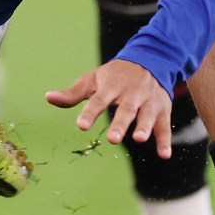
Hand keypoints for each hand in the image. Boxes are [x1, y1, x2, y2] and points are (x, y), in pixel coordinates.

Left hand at [46, 58, 173, 158]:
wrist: (151, 59)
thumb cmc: (115, 75)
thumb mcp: (93, 80)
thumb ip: (72, 94)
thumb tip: (48, 98)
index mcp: (111, 87)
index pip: (98, 100)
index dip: (90, 113)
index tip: (81, 125)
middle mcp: (131, 94)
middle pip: (125, 110)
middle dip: (120, 124)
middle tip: (113, 139)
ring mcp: (148, 102)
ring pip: (146, 115)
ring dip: (144, 127)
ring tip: (139, 139)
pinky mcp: (162, 109)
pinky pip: (164, 126)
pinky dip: (165, 141)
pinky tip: (164, 155)